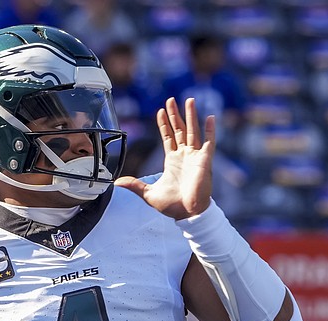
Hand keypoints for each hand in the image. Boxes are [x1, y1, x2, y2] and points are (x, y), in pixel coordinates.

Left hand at [114, 97, 215, 219]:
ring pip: (193, 131)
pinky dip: (210, 130)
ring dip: (191, 115)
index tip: (160, 111)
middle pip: (180, 129)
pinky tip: (210, 117)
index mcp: (172, 160)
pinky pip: (209, 142)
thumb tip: (117, 183)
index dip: (164, 124)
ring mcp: (195, 156)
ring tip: (189, 100)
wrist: (187, 213)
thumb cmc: (172, 205)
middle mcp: (184, 155)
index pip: (168, 137)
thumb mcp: (148, 193)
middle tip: (171, 99)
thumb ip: (134, 185)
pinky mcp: (204, 160)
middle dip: (175, 114)